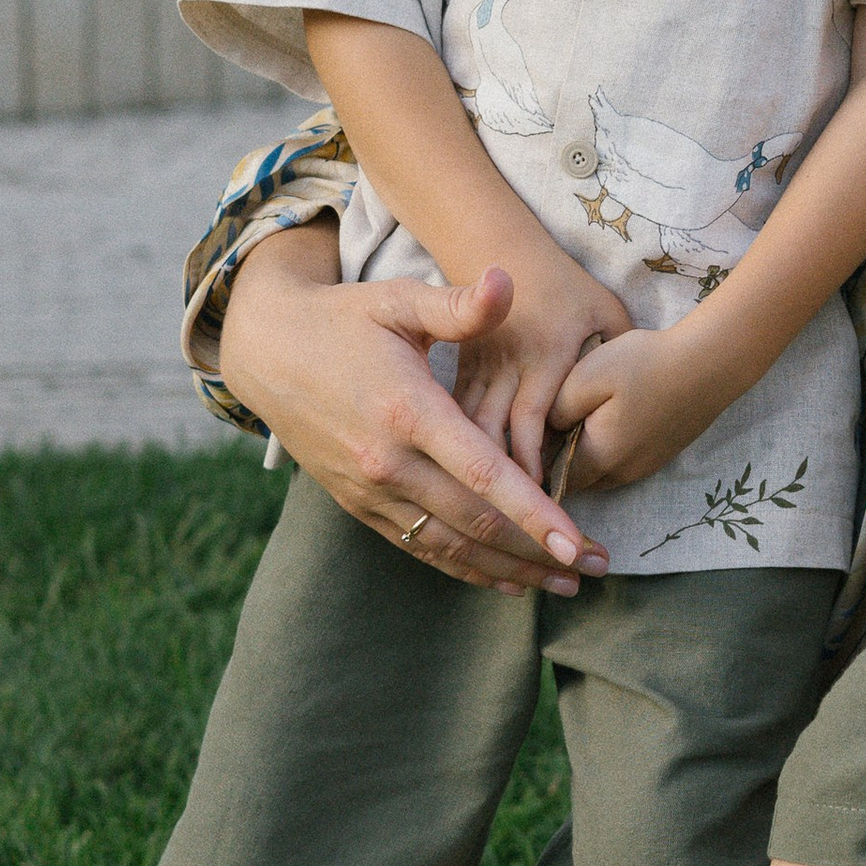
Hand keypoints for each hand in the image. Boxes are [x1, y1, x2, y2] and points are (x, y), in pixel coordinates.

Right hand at [217, 226, 604, 590]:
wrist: (268, 353)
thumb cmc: (344, 320)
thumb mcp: (398, 300)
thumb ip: (459, 305)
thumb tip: (507, 281)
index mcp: (407, 411)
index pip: (482, 474)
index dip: (533, 513)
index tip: (577, 543)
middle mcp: (388, 463)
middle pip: (475, 523)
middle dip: (540, 552)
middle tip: (597, 568)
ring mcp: (371, 491)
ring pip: (451, 546)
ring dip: (511, 571)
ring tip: (565, 585)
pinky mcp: (360, 505)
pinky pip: (421, 548)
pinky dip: (467, 569)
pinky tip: (508, 581)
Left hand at [550, 322, 728, 493]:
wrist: (710, 363)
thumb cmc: (645, 365)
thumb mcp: (587, 376)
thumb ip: (555, 409)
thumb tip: (544, 430)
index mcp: (599, 457)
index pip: (553, 478)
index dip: (537, 460)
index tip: (531, 434)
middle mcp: (622, 473)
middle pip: (577, 479)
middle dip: (561, 460)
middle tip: (553, 422)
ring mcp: (645, 467)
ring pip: (601, 472)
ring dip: (587, 454)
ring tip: (583, 416)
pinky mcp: (661, 455)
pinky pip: (623, 463)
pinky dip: (610, 448)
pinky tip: (613, 415)